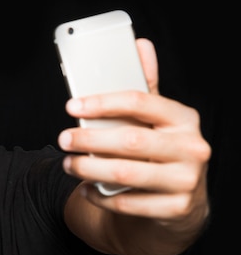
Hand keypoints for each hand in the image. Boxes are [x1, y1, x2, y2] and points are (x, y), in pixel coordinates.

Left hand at [58, 39, 210, 254]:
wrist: (181, 202)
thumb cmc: (160, 151)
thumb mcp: (157, 120)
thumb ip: (145, 86)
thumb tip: (140, 46)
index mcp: (184, 118)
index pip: (140, 101)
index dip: (102, 102)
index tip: (72, 105)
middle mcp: (192, 148)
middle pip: (130, 140)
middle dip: (89, 139)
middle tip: (63, 138)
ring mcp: (186, 180)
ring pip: (126, 174)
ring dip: (88, 169)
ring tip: (68, 164)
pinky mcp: (176, 208)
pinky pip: (127, 204)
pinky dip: (100, 197)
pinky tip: (85, 188)